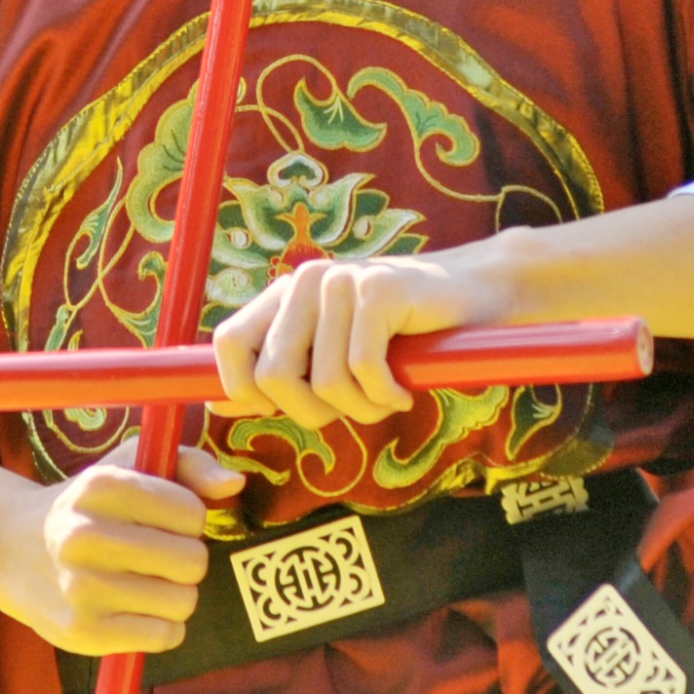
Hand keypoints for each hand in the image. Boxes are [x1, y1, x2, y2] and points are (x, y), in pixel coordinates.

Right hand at [0, 448, 247, 654]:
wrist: (9, 549)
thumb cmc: (88, 504)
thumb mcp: (128, 466)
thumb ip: (188, 466)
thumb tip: (234, 484)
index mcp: (102, 487)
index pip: (192, 513)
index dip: (188, 519)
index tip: (162, 521)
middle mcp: (87, 536)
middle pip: (193, 561)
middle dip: (186, 560)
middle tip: (158, 556)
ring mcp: (81, 588)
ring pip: (183, 602)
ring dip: (175, 595)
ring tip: (145, 582)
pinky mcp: (83, 632)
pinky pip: (164, 636)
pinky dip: (161, 626)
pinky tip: (135, 608)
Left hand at [212, 246, 513, 429]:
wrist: (478, 296)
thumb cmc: (404, 336)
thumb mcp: (334, 355)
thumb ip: (282, 372)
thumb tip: (215, 404)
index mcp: (286, 294)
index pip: (229, 343)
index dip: (244, 390)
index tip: (284, 408)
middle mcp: (305, 281)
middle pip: (274, 376)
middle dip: (312, 413)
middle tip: (350, 411)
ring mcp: (342, 282)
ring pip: (326, 383)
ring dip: (362, 410)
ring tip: (387, 398)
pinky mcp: (378, 291)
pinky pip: (364, 371)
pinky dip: (386, 396)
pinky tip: (404, 391)